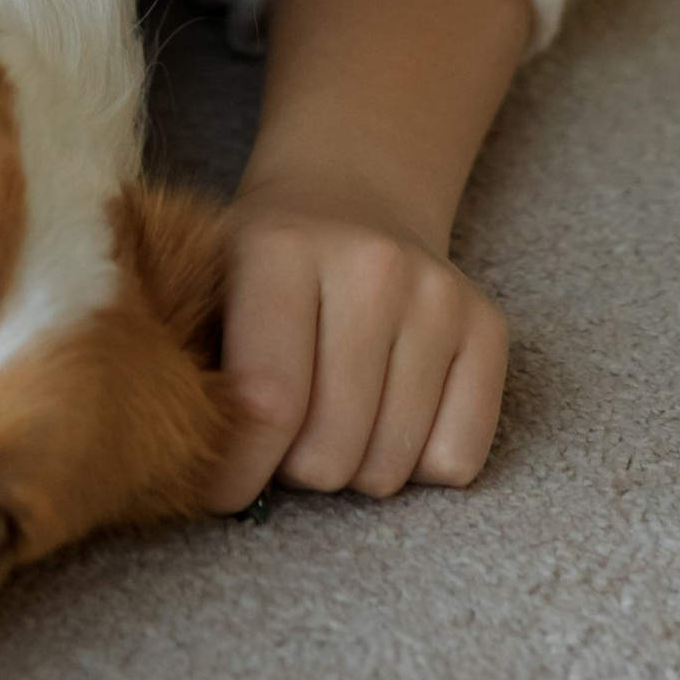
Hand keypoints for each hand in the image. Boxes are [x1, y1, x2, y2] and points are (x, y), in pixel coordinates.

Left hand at [196, 0, 533, 512]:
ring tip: (330, 422)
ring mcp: (438, 295)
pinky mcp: (488, 326)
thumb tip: (191, 467)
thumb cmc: (264, 258)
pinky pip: (458, 458)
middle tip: (282, 441)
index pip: (267, 401)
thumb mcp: (210, 281)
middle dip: (296, 471)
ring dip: (354, 470)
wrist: (352, 190)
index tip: (218, 489)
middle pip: (331, 449)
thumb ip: (199, 364)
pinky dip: (419, 463)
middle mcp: (371, 266)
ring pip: (393, 465)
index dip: (237, 469)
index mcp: (281, 247)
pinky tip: (389, 417)